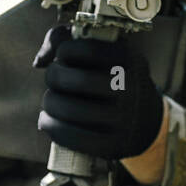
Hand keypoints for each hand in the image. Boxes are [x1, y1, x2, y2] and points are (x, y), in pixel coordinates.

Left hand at [33, 26, 164, 159]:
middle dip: (54, 77)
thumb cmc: (113, 80)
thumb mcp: (104, 54)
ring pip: (69, 109)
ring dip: (50, 103)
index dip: (65, 51)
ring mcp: (124, 120)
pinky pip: (73, 137)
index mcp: (131, 61)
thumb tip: (39, 61)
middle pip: (77, 80)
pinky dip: (52, 127)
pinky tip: (47, 122)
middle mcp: (131, 89)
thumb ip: (67, 39)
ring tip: (51, 102)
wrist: (146, 122)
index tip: (64, 57)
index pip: (89, 50)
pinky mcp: (113, 145)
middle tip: (54, 80)